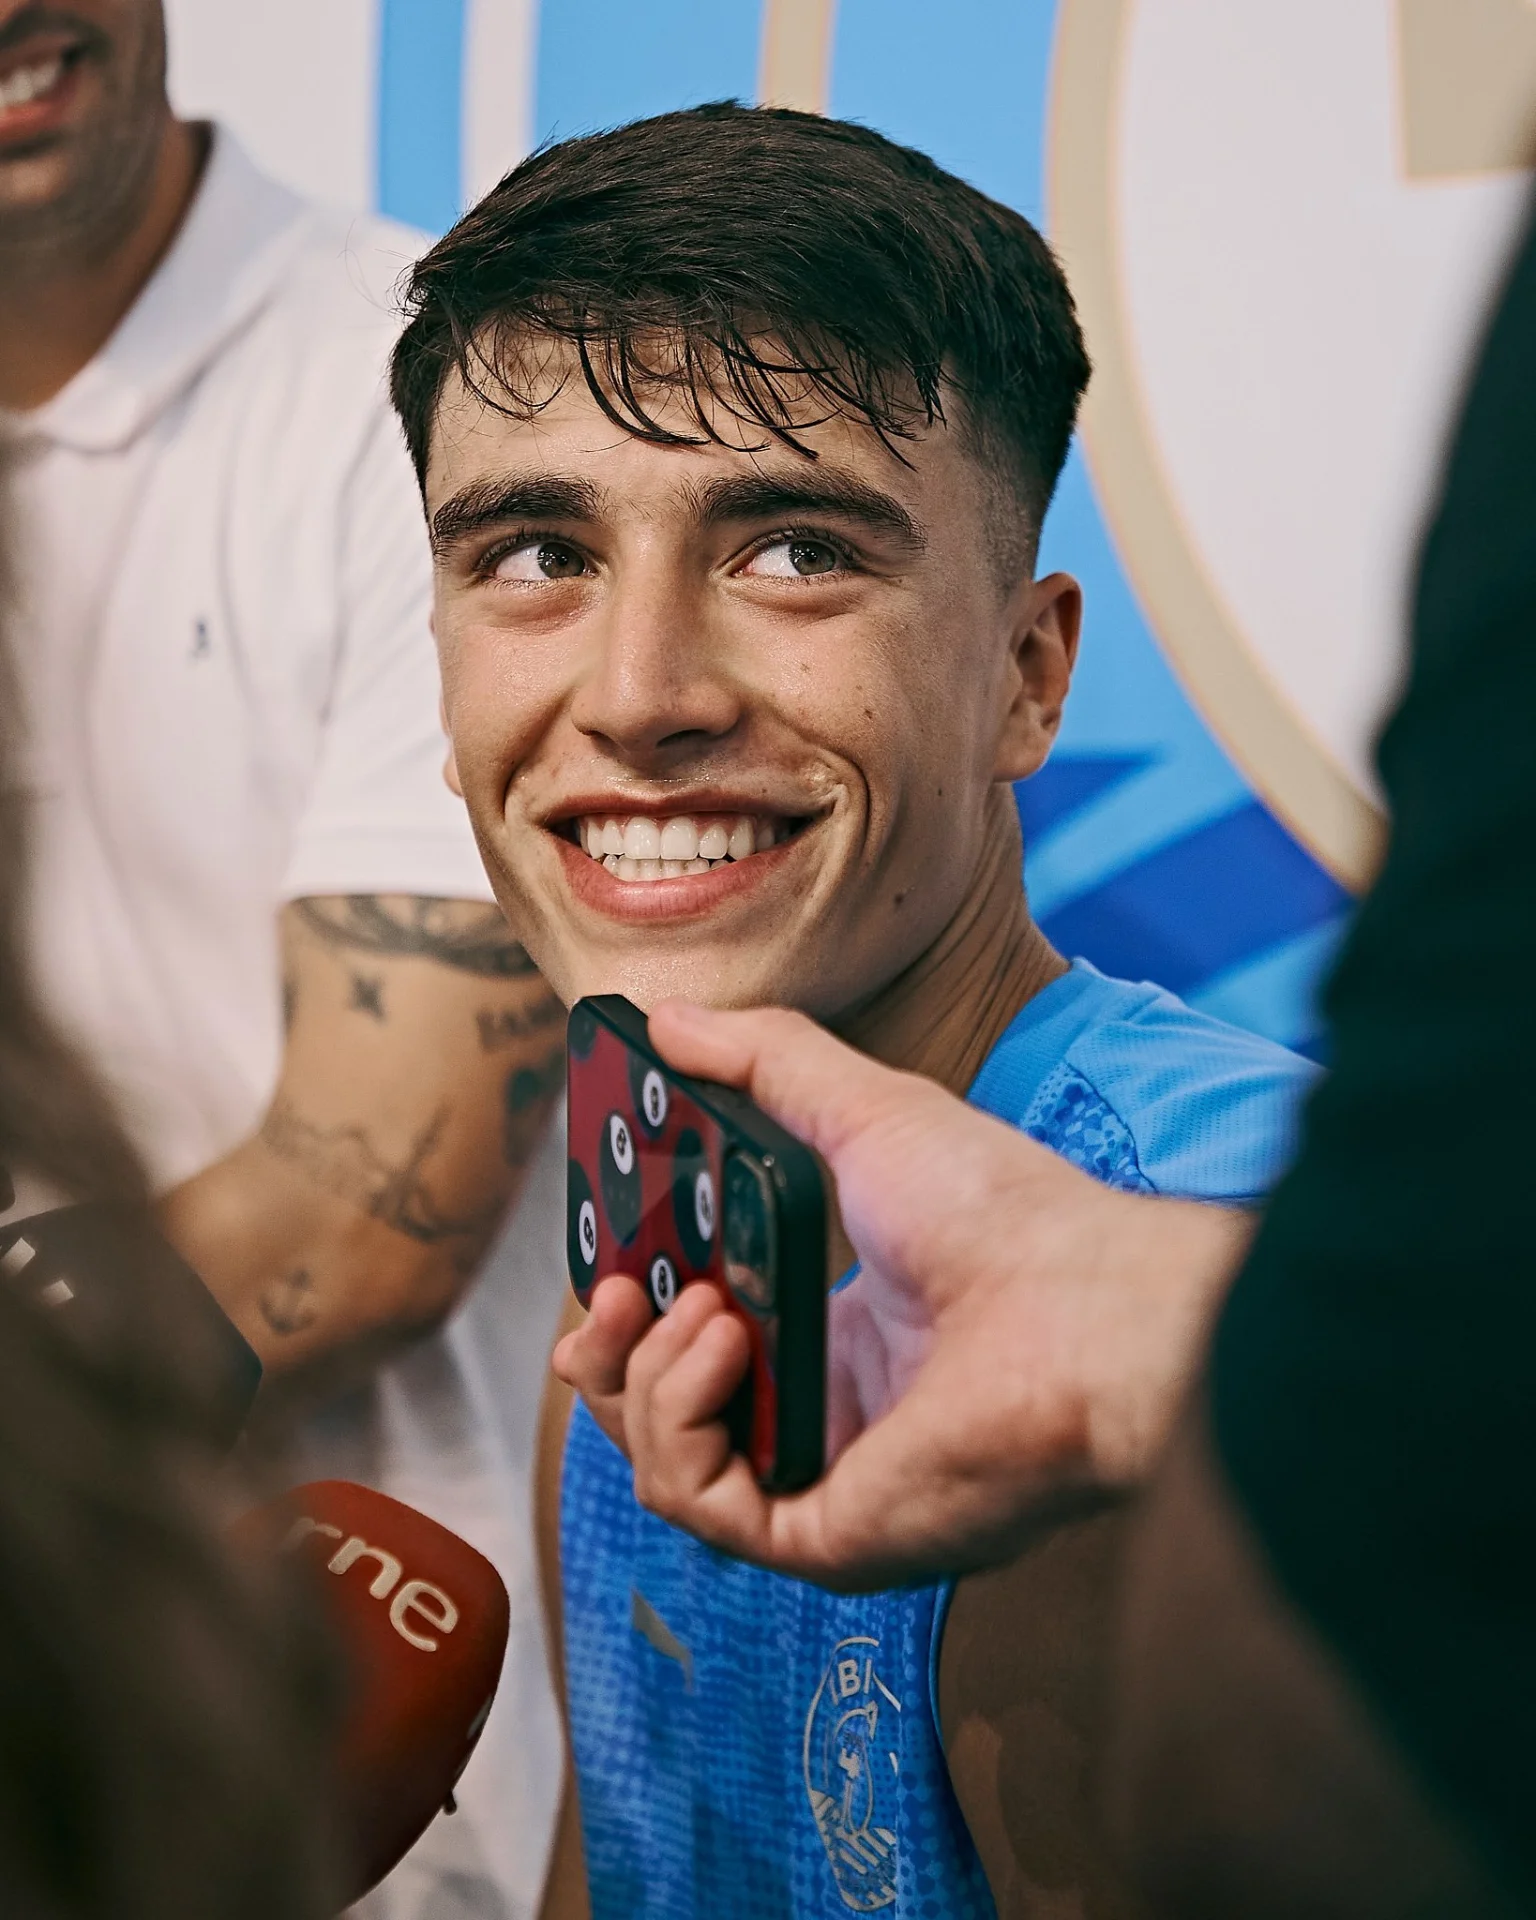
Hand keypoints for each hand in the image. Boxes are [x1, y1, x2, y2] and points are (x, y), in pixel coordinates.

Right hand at [553, 1002, 1250, 1590]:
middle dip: (609, 1352)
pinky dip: (681, 1418)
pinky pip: (697, 1502)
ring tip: (697, 1305)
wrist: (1082, 1306)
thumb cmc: (1000, 1212)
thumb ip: (760, 1060)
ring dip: (646, 1372)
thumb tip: (665, 1014)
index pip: (695, 1339)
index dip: (637, 1303)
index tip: (611, 1254)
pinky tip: (728, 1342)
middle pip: (662, 1408)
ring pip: (663, 1460)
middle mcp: (824, 1416)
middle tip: (613, 1290)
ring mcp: (822, 1478)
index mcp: (834, 1337)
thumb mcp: (862, 1110)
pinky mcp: (823, 1534)